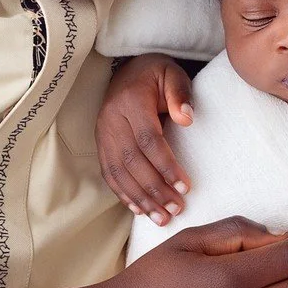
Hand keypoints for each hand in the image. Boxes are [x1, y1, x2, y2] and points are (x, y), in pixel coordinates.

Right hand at [97, 53, 194, 224]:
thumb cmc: (157, 74)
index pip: (148, 140)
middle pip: (132, 161)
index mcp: (131, 101)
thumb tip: (187, 119)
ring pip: (118, 172)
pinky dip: (124, 194)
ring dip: (140, 198)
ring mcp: (102, 133)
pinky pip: (109, 173)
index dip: (166, 166)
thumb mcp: (173, 74)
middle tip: (177, 208)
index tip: (185, 187)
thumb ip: (181, 94)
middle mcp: (111, 119)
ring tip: (162, 217)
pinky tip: (139, 210)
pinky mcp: (100, 144)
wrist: (130, 70)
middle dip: (155, 189)